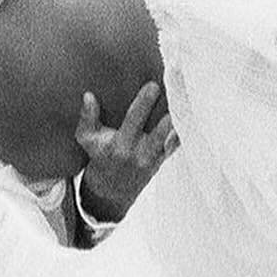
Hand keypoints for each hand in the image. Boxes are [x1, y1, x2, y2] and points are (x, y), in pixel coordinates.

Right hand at [75, 82, 176, 221]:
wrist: (112, 191)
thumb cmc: (99, 158)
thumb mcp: (87, 140)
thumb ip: (87, 118)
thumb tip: (88, 96)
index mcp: (120, 145)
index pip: (134, 120)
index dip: (144, 103)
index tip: (153, 85)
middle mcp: (140, 152)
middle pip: (161, 129)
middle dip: (170, 109)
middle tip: (178, 86)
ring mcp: (154, 157)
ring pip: (172, 135)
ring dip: (180, 116)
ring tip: (187, 94)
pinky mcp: (163, 159)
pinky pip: (177, 143)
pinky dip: (184, 128)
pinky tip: (190, 109)